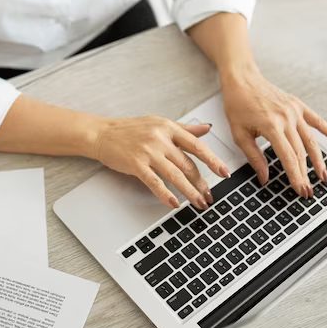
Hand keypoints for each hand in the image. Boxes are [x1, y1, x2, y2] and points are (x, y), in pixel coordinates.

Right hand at [89, 115, 230, 209]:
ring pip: (175, 175)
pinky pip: (155, 182)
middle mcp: (160, 138)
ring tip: (199, 203)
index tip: (224, 172)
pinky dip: (166, 194)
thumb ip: (184, 128)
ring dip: (190, 192)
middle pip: (187, 164)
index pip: (197, 145)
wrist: (102, 133)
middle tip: (209, 196)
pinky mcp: (136, 164)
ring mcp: (148, 151)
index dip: (212, 160)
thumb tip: (206, 129)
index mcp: (169, 128)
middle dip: (201, 183)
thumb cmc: (131, 129)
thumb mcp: (160, 124)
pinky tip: (174, 203)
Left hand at [221, 69, 326, 197]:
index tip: (300, 190)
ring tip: (323, 176)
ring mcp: (294, 111)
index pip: (288, 157)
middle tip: (309, 191)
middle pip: (301, 152)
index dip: (295, 176)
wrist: (242, 78)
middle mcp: (287, 118)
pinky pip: (317, 120)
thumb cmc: (237, 104)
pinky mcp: (298, 105)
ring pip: (311, 140)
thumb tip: (264, 177)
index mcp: (271, 126)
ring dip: (319, 160)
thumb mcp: (239, 134)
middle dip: (306, 174)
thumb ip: (254, 157)